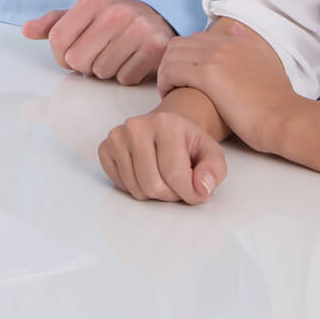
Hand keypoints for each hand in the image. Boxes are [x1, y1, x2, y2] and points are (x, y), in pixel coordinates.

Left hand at [22, 0, 173, 84]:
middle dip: (85, 65)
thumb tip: (26, 30)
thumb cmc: (115, 22)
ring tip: (117, 56)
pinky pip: (125, 78)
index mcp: (94, 0)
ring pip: (101, 71)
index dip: (61, 55)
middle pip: (77, 59)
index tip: (73, 52)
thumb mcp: (84, 16)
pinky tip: (133, 61)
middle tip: (99, 55)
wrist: (161, 20)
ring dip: (106, 71)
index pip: (57, 39)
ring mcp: (139, 28)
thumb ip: (53, 23)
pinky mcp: (156, 47)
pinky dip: (127, 75)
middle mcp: (116, 11)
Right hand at [98, 109, 225, 203]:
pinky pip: (120, 185)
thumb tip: (202, 187)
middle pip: (153, 185)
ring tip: (163, 178)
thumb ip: (214, 170)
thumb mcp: (211, 153)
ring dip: (153, 193)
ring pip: (136, 189)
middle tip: (178, 185)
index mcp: (166, 123)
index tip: (197, 193)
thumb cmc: (188, 143)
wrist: (166, 128)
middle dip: (170, 195)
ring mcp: (117, 137)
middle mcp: (136, 126)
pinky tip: (146, 173)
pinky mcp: (105, 148)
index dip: (189, 193)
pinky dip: (135, 187)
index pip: (175, 174)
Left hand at [156, 20, 297, 154]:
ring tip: (169, 90)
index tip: (184, 74)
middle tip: (171, 84)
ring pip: (172, 55)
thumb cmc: (277, 101)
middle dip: (170, 62)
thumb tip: (237, 29)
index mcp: (236, 41)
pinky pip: (173, 71)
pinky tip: (170, 95)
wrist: (284, 118)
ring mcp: (215, 58)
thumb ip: (252, 45)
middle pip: (179, 44)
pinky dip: (166, 82)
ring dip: (165, 72)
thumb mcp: (268, 63)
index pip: (196, 38)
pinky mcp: (208, 76)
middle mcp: (224, 44)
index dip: (185, 56)